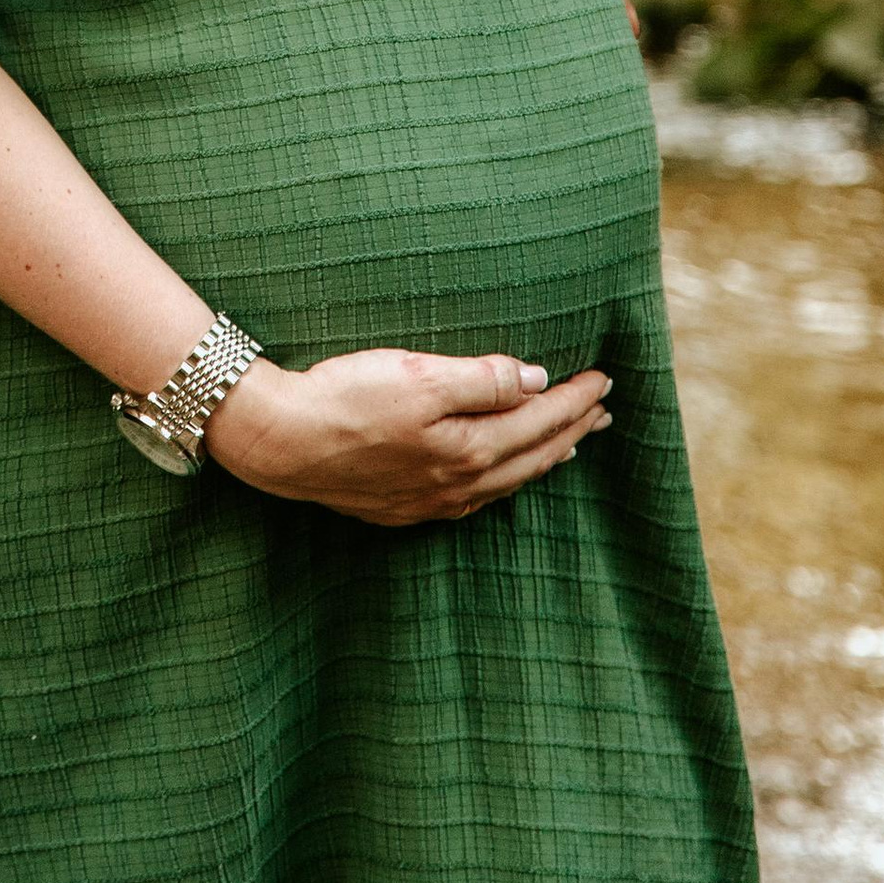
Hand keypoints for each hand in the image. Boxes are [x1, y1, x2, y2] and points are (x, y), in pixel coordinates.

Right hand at [206, 346, 612, 525]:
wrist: (279, 442)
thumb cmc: (345, 399)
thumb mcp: (418, 374)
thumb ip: (481, 378)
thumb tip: (535, 378)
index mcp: (469, 448)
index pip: (540, 419)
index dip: (574, 398)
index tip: (604, 377)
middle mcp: (458, 485)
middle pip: (533, 456)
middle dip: (572, 430)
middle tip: (604, 410)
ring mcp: (430, 502)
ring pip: (507, 481)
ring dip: (544, 457)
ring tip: (570, 443)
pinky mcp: (402, 508)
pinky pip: (475, 498)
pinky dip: (504, 479)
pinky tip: (501, 473)